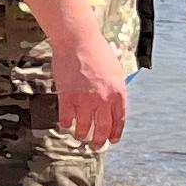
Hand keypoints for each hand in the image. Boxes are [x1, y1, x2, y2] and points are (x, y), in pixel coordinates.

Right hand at [51, 30, 132, 148]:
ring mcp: (85, 99)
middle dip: (99, 141)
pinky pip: (67, 119)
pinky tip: (66, 123)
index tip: (112, 140)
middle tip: (95, 146)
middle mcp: (104, 99)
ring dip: (82, 135)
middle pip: (102, 129)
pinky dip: (66, 124)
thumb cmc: (97, 51)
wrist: (78, 40)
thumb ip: (117, 88)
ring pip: (84, 127)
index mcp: (119, 92)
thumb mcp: (116, 70)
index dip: (115, 133)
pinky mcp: (67, 97)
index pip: (119, 120)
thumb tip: (116, 104)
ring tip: (80, 136)